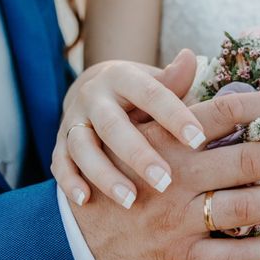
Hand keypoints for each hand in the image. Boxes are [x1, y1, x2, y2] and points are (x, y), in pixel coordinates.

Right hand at [52, 49, 202, 208]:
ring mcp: (73, 121)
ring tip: (130, 200)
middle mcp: (93, 97)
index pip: (150, 94)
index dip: (174, 115)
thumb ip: (174, 81)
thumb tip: (190, 58)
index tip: (199, 139)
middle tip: (165, 181)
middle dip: (138, 155)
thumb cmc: (141, 95)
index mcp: (122, 78)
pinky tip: (85, 201)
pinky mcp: (60, 144)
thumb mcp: (157, 83)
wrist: (95, 92)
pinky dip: (70, 182)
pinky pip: (61, 164)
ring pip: (83, 148)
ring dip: (105, 175)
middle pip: (113, 126)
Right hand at [71, 89, 259, 259]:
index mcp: (165, 142)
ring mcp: (180, 221)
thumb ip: (163, 98)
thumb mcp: (128, 133)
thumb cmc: (112, 179)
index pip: (225, 113)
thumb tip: (190, 57)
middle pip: (248, 162)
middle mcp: (177, 179)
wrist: (76, 239)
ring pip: (248, 210)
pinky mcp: (181, 257)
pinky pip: (233, 256)